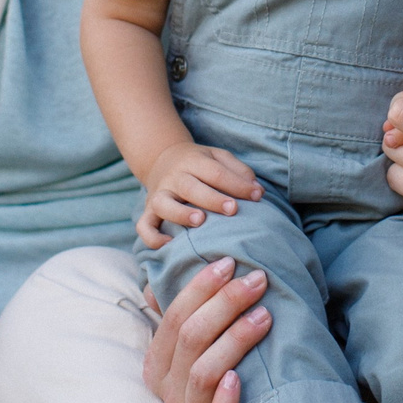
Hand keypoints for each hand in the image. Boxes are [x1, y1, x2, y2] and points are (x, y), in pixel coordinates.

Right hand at [136, 142, 262, 247]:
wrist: (161, 160)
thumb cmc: (199, 165)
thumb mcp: (218, 157)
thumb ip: (238, 171)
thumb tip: (257, 191)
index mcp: (193, 161)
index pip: (216, 172)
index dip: (237, 184)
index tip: (257, 196)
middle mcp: (174, 177)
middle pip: (191, 187)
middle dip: (213, 199)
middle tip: (233, 210)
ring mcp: (159, 194)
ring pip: (164, 204)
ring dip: (181, 213)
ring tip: (200, 221)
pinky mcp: (147, 211)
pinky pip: (144, 226)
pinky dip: (153, 237)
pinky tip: (169, 245)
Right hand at [140, 256, 272, 402]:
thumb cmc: (223, 380)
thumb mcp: (200, 348)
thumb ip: (187, 314)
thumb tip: (162, 260)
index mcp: (159, 363)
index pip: (174, 317)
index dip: (200, 287)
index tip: (230, 262)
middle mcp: (168, 391)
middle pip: (191, 338)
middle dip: (225, 303)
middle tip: (258, 280)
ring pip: (204, 372)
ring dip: (234, 340)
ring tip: (265, 315)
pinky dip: (226, 399)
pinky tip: (239, 378)